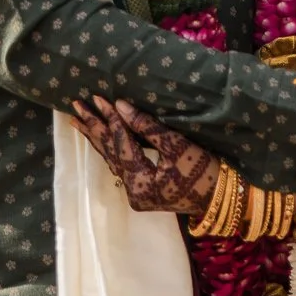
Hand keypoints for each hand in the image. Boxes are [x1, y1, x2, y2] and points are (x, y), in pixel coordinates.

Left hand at [70, 97, 218, 215]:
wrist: (219, 198)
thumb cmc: (202, 170)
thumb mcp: (176, 146)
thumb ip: (146, 127)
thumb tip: (120, 106)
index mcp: (140, 182)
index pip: (120, 144)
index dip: (111, 119)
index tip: (99, 97)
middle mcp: (132, 191)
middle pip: (109, 154)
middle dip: (93, 128)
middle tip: (75, 107)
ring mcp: (136, 193)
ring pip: (112, 160)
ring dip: (97, 138)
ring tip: (79, 121)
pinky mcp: (143, 190)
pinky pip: (121, 165)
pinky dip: (111, 148)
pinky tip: (102, 138)